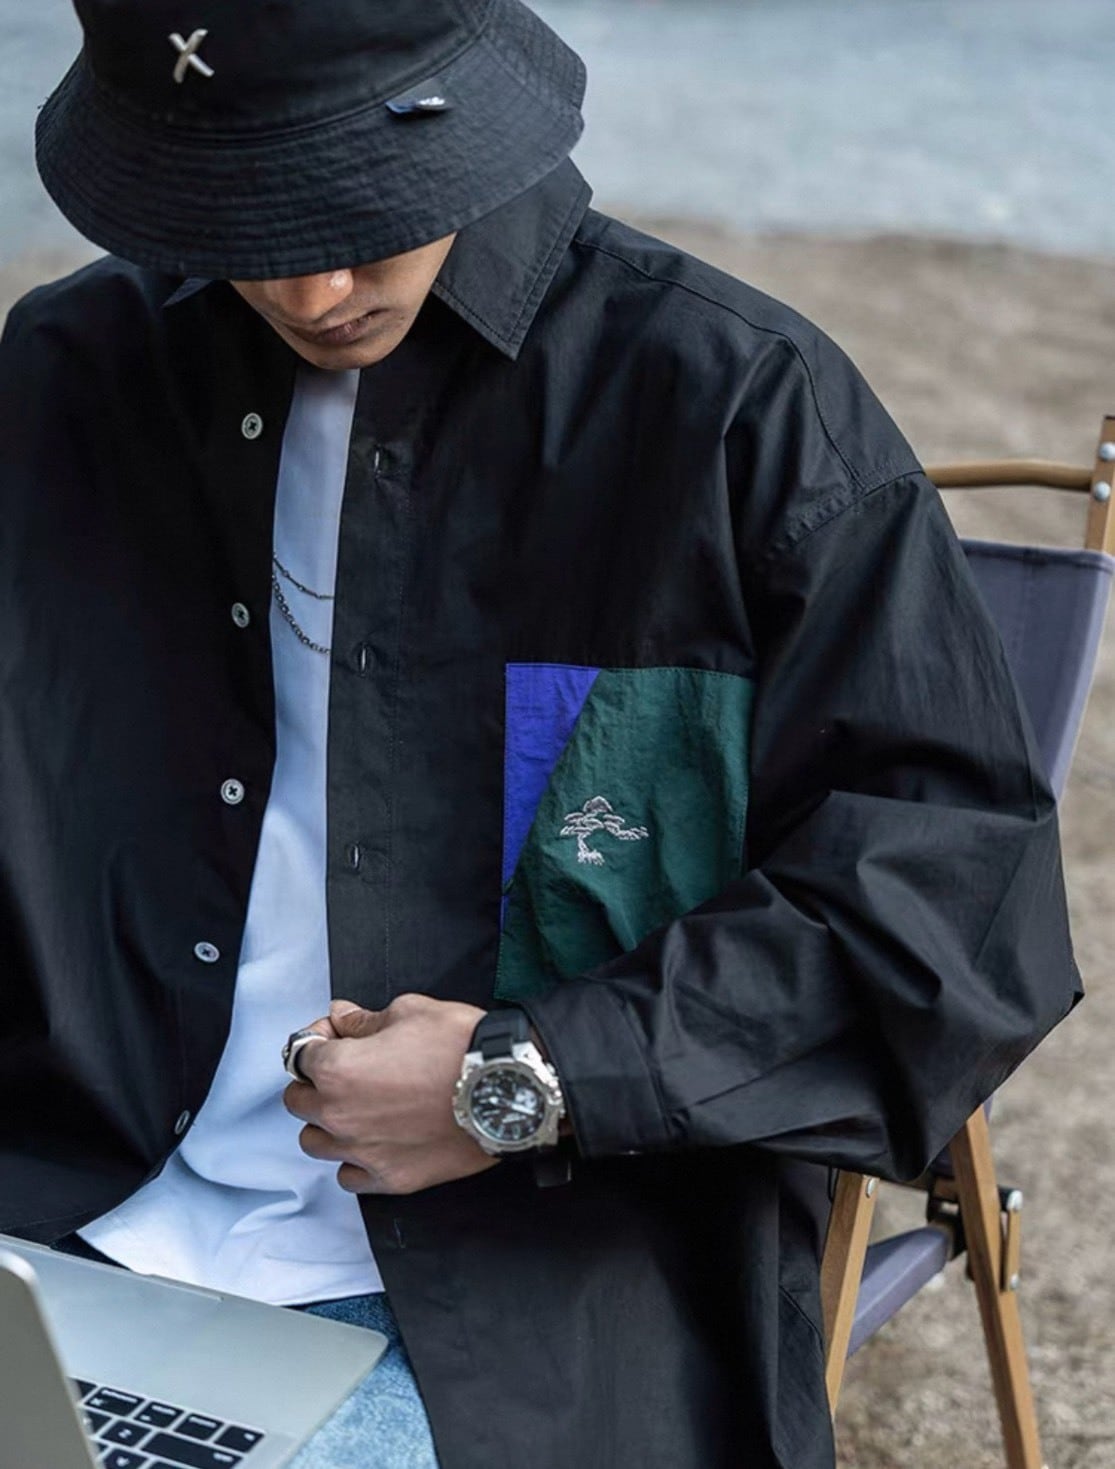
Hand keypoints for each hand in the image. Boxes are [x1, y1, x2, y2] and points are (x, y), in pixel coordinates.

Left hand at [283, 994, 495, 1194]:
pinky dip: (354, 1160)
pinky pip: (349, 1176)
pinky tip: (373, 1142)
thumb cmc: (460, 1047)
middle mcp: (340, 1116)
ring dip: (327, 1123)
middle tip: (344, 1070)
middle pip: (298, 1102)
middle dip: (315, 1082)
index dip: (317, 1038)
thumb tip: (341, 1017)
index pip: (300, 1055)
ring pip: (316, 1143)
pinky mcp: (390, 1177)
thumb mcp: (409, 1012)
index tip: (336, 1035)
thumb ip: (364, 1019)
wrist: (506, 1088)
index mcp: (338, 1070)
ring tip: (357, 1108)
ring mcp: (364, 1152)